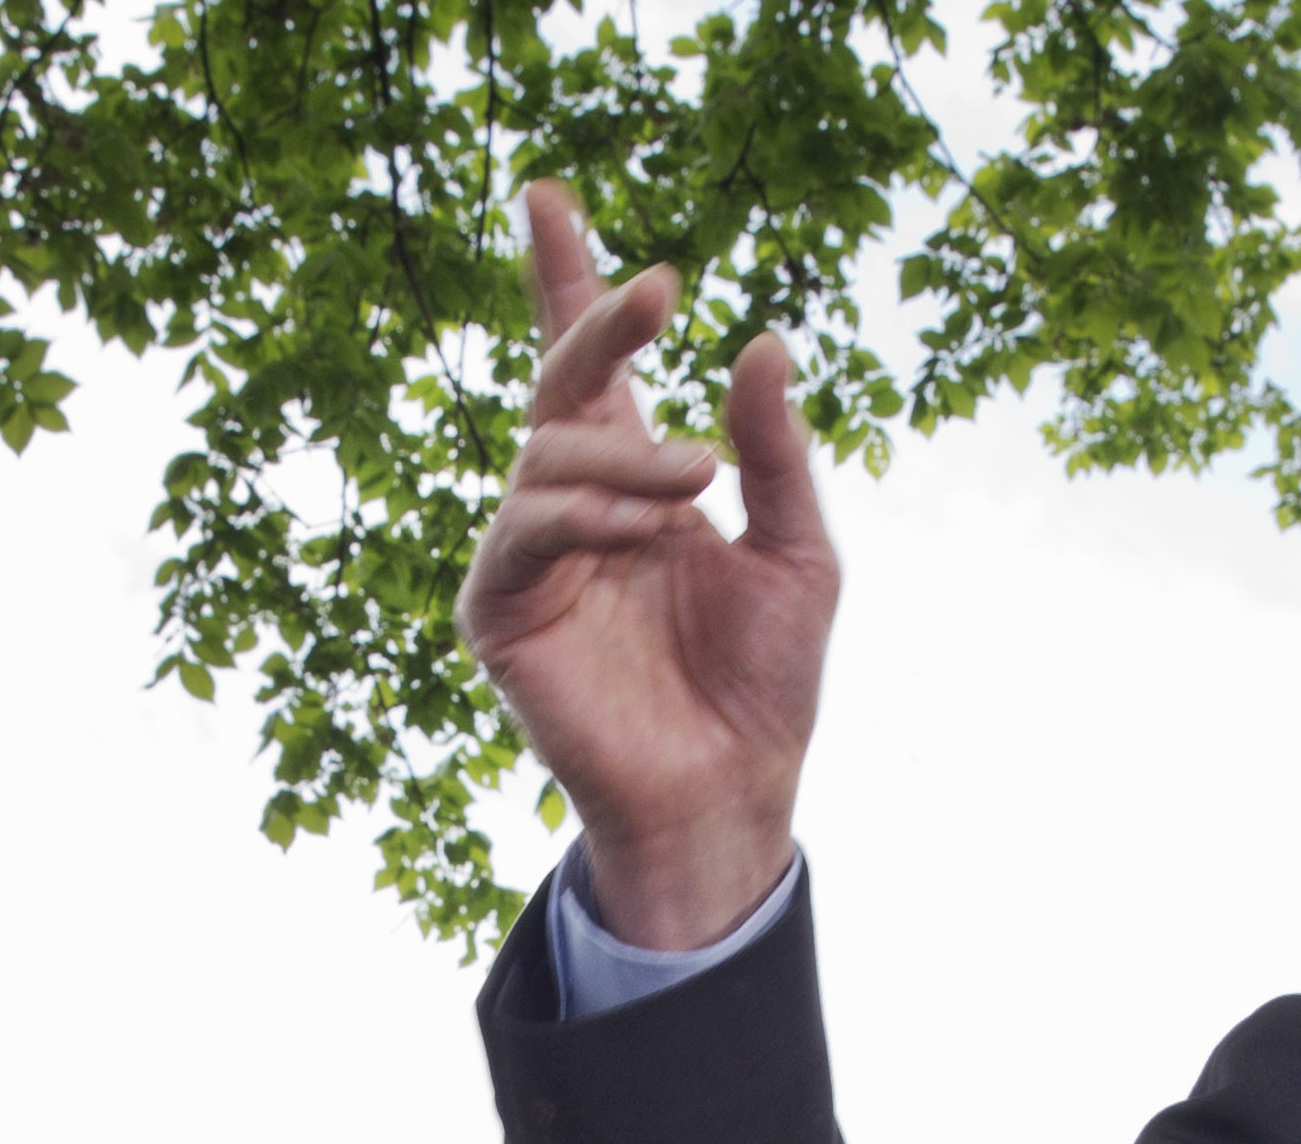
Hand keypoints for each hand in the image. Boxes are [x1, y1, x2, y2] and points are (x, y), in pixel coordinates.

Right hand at [455, 191, 837, 951]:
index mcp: (635, 479)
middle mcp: (574, 505)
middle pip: (560, 383)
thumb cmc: (765, 683)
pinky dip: (582, 515)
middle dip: (598, 322)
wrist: (735, 791)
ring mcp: (531, 557)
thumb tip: (761, 342)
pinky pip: (524, 532)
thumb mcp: (799, 553)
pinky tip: (641, 531)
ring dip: (626, 456)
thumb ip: (776, 454)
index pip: (588, 362)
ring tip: (695, 485)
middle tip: (661, 289)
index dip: (567, 280)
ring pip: (547, 455)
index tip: (553, 196)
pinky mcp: (501, 613)